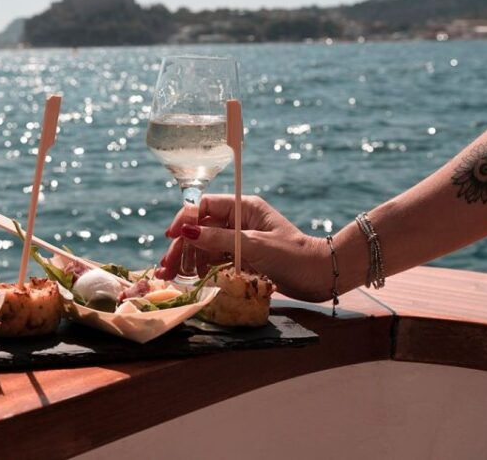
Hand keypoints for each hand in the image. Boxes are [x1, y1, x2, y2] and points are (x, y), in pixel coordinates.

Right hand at [159, 195, 335, 301]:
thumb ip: (220, 238)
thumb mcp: (255, 245)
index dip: (185, 219)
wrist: (321, 277)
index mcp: (243, 208)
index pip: (204, 206)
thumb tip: (187, 231)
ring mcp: (239, 241)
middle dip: (181, 247)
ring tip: (170, 278)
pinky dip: (201, 270)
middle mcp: (238, 221)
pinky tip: (188, 280)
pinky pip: (215, 261)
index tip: (171, 237)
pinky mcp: (242, 260)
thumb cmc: (294, 256)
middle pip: (200, 229)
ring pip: (205, 247)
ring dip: (187, 260)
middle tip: (165, 268)